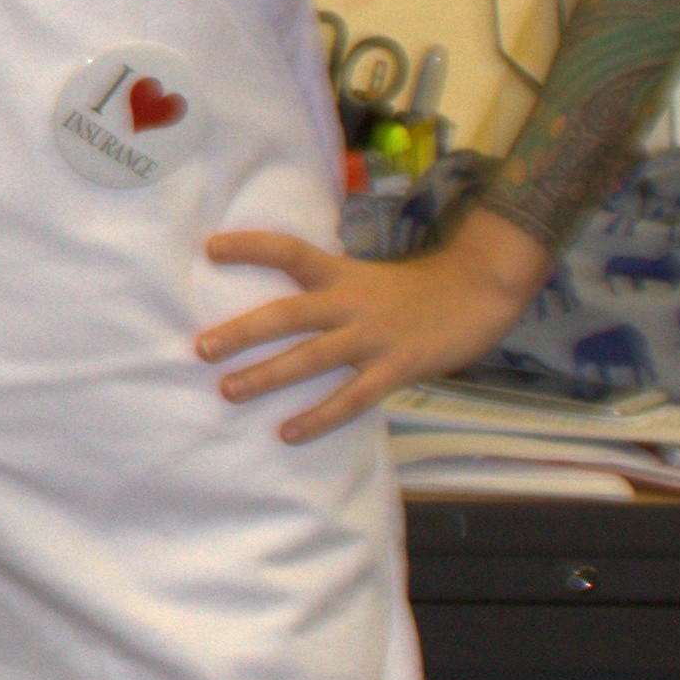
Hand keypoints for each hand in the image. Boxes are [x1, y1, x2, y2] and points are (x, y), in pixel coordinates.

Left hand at [195, 202, 545, 442]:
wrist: (478, 293)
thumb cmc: (413, 291)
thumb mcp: (364, 278)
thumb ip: (327, 288)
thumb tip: (278, 306)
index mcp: (341, 274)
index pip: (289, 251)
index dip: (251, 247)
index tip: (210, 248)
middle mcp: (350, 302)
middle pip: (288, 313)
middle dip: (243, 331)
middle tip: (202, 348)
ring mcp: (372, 337)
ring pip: (311, 358)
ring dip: (267, 375)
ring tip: (228, 391)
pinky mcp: (395, 368)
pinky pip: (350, 398)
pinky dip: (318, 417)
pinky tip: (288, 432)